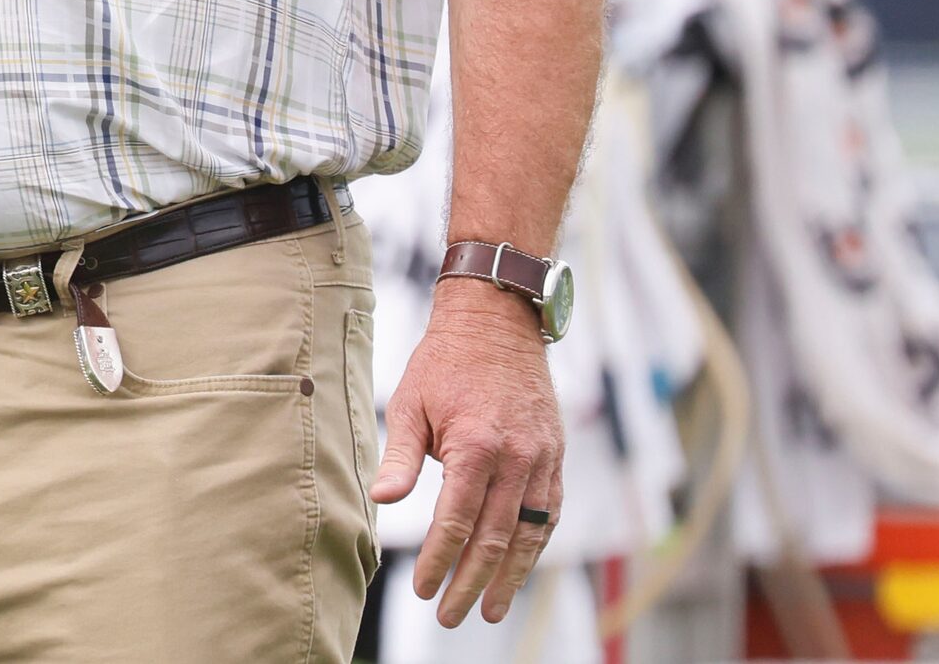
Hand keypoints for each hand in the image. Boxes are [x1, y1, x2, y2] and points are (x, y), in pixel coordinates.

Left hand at [370, 280, 562, 625]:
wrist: (496, 323)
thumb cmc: (444, 362)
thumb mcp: (411, 403)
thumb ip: (401, 457)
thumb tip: (383, 500)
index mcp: (476, 447)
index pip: (456, 522)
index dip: (439, 561)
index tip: (422, 588)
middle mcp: (516, 459)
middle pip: (494, 539)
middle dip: (472, 583)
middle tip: (450, 616)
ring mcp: (542, 460)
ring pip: (529, 534)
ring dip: (510, 577)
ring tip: (492, 610)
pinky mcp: (556, 457)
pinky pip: (548, 513)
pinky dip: (535, 546)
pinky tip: (520, 568)